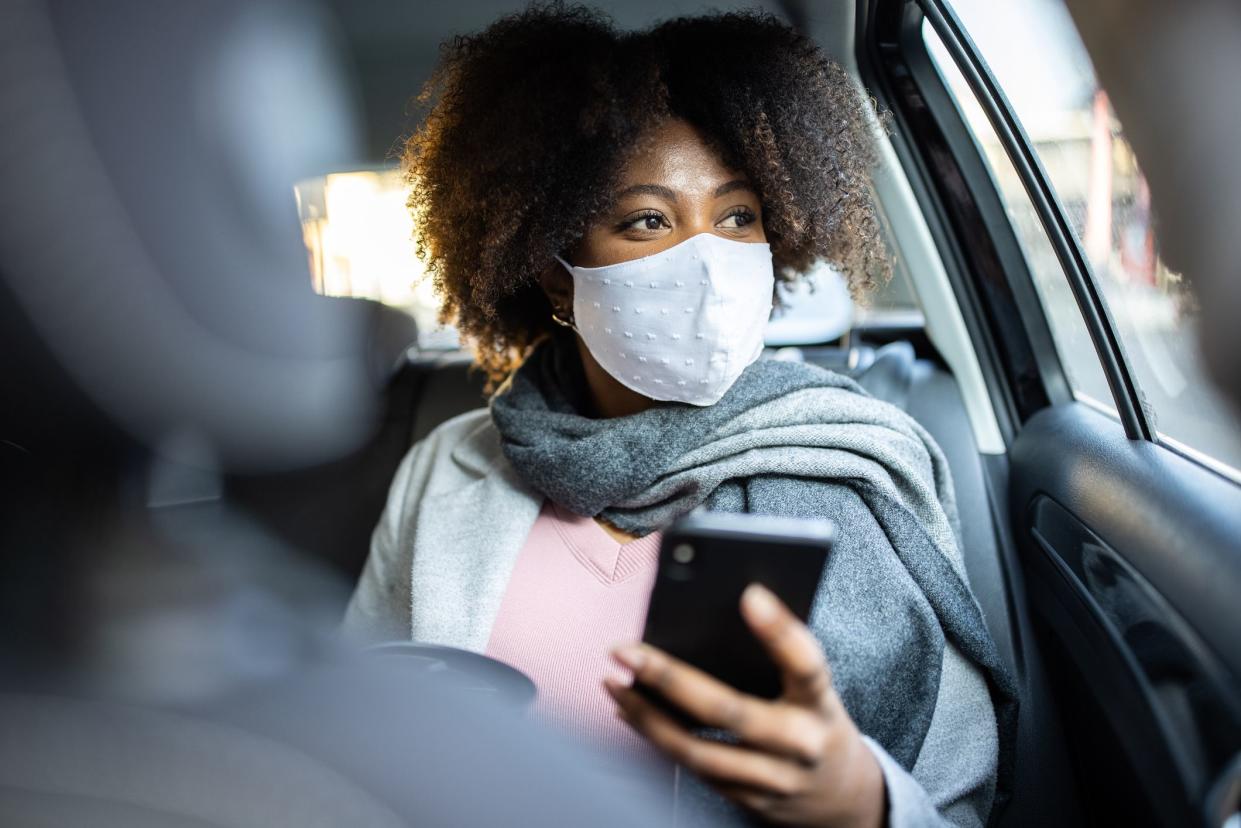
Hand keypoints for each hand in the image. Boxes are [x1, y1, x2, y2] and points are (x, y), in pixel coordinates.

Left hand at [605, 584, 885, 827]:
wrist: (841, 798)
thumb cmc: (816, 724)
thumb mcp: (813, 690)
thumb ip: (780, 658)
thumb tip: (726, 610)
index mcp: (822, 705)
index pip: (807, 664)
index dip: (780, 630)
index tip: (749, 594)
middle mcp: (801, 745)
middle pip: (729, 713)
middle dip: (669, 680)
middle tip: (625, 651)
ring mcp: (773, 781)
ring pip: (698, 752)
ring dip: (646, 715)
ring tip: (614, 682)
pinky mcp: (747, 802)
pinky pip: (692, 770)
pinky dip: (656, 738)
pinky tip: (630, 712)